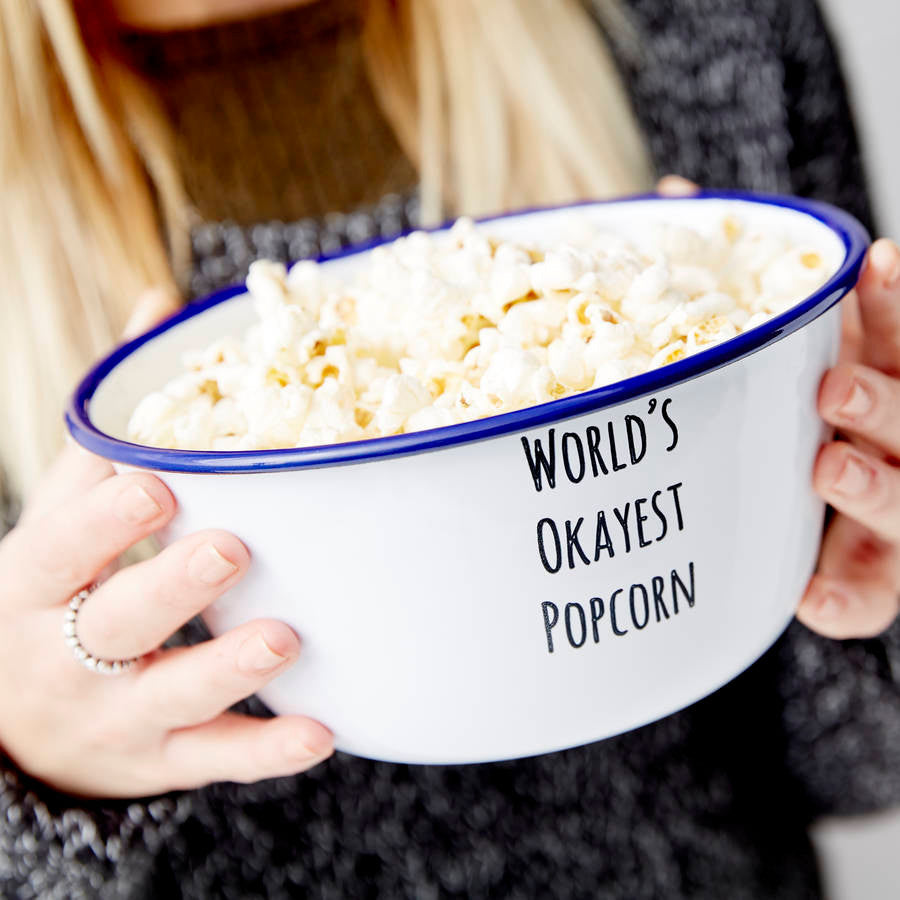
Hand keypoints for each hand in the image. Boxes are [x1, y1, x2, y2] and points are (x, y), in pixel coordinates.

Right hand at [0, 291, 332, 797]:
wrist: (19, 721)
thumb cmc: (55, 591)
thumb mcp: (63, 510)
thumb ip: (113, 420)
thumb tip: (162, 301)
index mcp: (35, 581)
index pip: (63, 546)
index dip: (104, 519)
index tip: (157, 484)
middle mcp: (66, 654)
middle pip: (115, 621)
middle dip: (170, 588)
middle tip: (231, 549)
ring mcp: (116, 717)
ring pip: (170, 697)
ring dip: (227, 668)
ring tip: (283, 639)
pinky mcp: (160, 760)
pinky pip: (214, 760)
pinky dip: (265, 750)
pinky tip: (322, 732)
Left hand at [655, 177, 899, 638]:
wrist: (818, 497)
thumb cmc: (796, 407)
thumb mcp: (786, 344)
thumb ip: (740, 285)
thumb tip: (671, 194)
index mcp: (880, 379)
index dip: (896, 300)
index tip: (878, 258)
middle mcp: (894, 442)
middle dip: (882, 403)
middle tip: (832, 388)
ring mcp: (887, 513)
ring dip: (874, 487)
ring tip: (828, 469)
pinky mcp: (868, 578)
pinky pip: (864, 596)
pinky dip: (843, 598)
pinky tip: (809, 597)